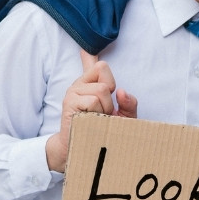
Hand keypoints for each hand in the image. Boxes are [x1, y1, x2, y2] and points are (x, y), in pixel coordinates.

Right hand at [45, 49, 137, 171]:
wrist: (87, 150)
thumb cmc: (104, 132)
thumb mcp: (123, 117)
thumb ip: (129, 104)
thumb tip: (122, 92)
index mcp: (91, 85)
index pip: (91, 64)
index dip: (90, 55)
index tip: (85, 50)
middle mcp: (80, 84)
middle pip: (103, 69)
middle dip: (111, 92)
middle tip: (104, 110)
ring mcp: (73, 92)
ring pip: (101, 88)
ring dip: (105, 107)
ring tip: (97, 118)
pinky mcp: (69, 103)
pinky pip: (93, 101)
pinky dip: (97, 113)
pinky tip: (90, 121)